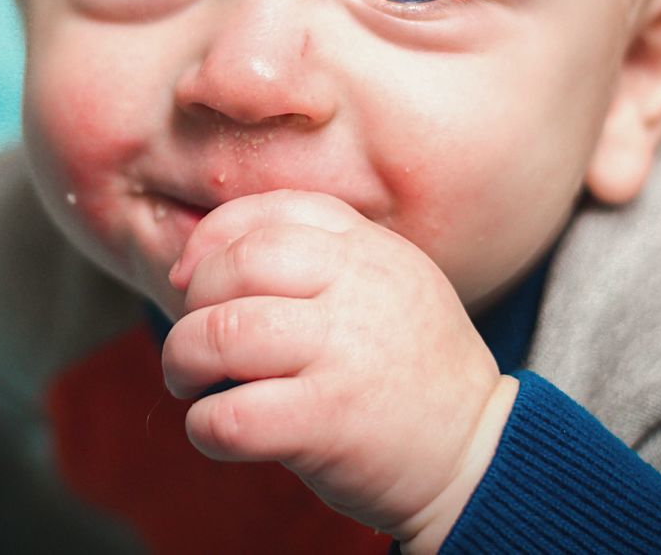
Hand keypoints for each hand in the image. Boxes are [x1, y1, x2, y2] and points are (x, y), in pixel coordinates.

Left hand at [164, 191, 517, 552]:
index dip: (212, 238)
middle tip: (192, 337)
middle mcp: (358, 288)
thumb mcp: (389, 282)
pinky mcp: (331, 421)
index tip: (190, 275)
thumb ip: (321, 256)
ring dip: (183, 359)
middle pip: (238, 264)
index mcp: (369, 249)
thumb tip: (206, 258)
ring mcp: (345, 353)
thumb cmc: (411, 368)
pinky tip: (215, 428)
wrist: (477, 451)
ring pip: (223, 332)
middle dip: (193, 301)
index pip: (273, 210)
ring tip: (188, 381)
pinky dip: (204, 425)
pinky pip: (233, 415)